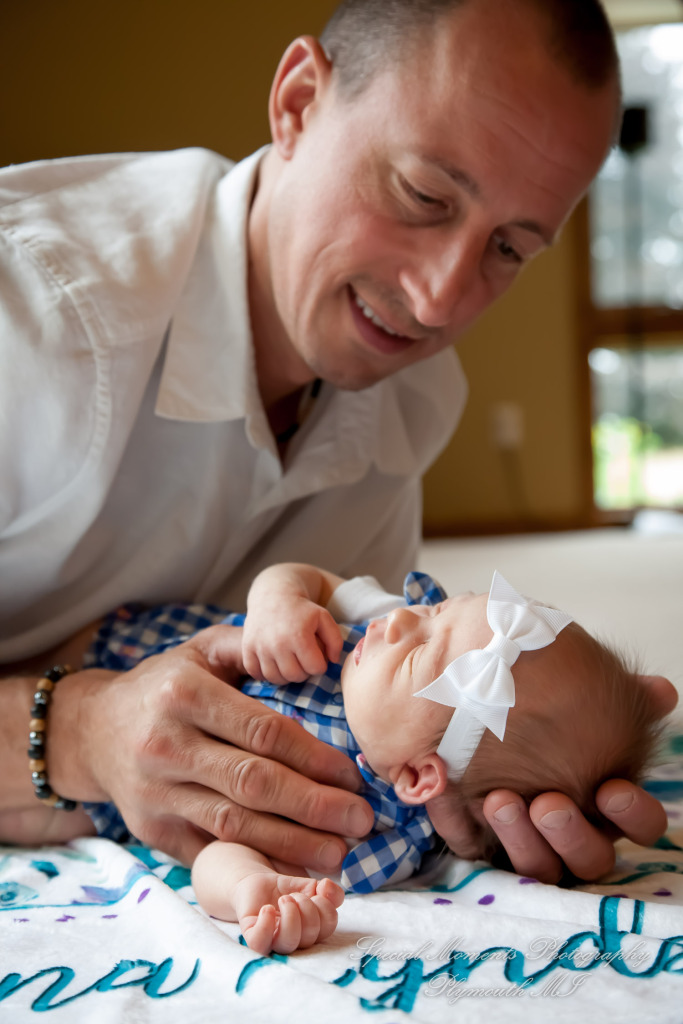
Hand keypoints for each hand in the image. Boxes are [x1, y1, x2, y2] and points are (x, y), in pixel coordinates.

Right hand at [49, 625, 372, 867]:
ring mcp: (156, 793)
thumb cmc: (164, 685)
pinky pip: (211, 851)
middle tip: (362, 820)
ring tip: (340, 852)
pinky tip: (295, 869)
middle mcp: (166, 745)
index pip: (264, 732)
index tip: (354, 775)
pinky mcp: (151, 830)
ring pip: (235, 824)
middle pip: (254, 783)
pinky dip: (256, 861)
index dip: (315, 758)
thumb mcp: (202, 650)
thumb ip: (251, 646)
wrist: (92, 730)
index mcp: (185, 695)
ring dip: (294, 843)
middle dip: (315, 806)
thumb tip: (312, 647)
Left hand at [238, 876, 343, 954]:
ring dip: (290, 914)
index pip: (328, 927)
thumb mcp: (311, 887)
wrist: (258, 883)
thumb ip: (328, 891)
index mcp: (313, 932)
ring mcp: (273, 941)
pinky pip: (260, 942)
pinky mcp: (253, 936)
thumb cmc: (286, 890)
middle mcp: (295, 941)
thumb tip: (328, 888)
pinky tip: (267, 908)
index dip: (325, 907)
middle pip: (310, 935)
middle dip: (306, 907)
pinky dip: (265, 925)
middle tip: (294, 895)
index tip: (316, 892)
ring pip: (288, 942)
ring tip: (283, 899)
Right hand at [243, 567, 342, 682]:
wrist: (272, 596)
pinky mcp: (247, 649)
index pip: (315, 668)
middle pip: (295, 676)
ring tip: (290, 663)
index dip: (320, 664)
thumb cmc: (301, 609)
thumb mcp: (324, 618)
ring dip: (285, 675)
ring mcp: (260, 647)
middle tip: (303, 660)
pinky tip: (273, 663)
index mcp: (299, 636)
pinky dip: (265, 674)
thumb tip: (333, 661)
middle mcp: (278, 644)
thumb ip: (335, 640)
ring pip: (276, 679)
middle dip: (303, 671)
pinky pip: (256, 674)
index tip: (316, 656)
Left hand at [429, 675, 677, 882]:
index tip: (612, 788)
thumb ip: (626, 696)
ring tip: (500, 800)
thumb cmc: (540, 698)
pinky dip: (473, 832)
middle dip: (571, 834)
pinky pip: (481, 854)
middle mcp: (574, 830)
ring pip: (539, 868)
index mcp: (607, 799)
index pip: (641, 826)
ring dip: (523, 839)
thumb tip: (661, 693)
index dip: (633, 816)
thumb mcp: (583, 689)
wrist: (472, 689)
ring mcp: (529, 841)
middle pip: (591, 859)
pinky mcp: (482, 841)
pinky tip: (462, 799)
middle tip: (548, 803)